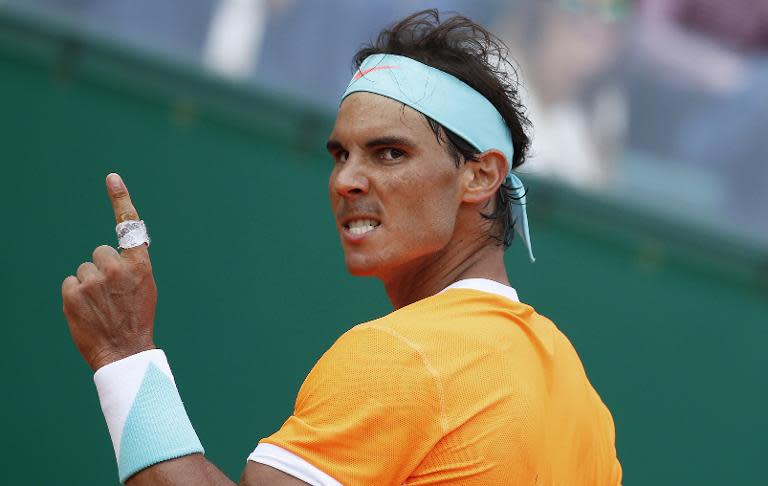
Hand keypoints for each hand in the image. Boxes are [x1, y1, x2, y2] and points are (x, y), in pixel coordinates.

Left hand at [62, 173, 156, 370]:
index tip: (112, 178)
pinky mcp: (72, 292)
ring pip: (83, 270)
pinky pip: (69, 283)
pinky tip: (88, 311)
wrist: (123, 350)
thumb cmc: (136, 318)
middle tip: (110, 294)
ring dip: (88, 285)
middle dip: (101, 269)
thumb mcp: (145, 288)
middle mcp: (117, 267)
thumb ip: (130, 267)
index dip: (121, 199)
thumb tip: (109, 256)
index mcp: (140, 265)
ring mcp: (93, 279)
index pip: (129, 226)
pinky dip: (75, 296)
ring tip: (100, 306)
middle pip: (99, 253)